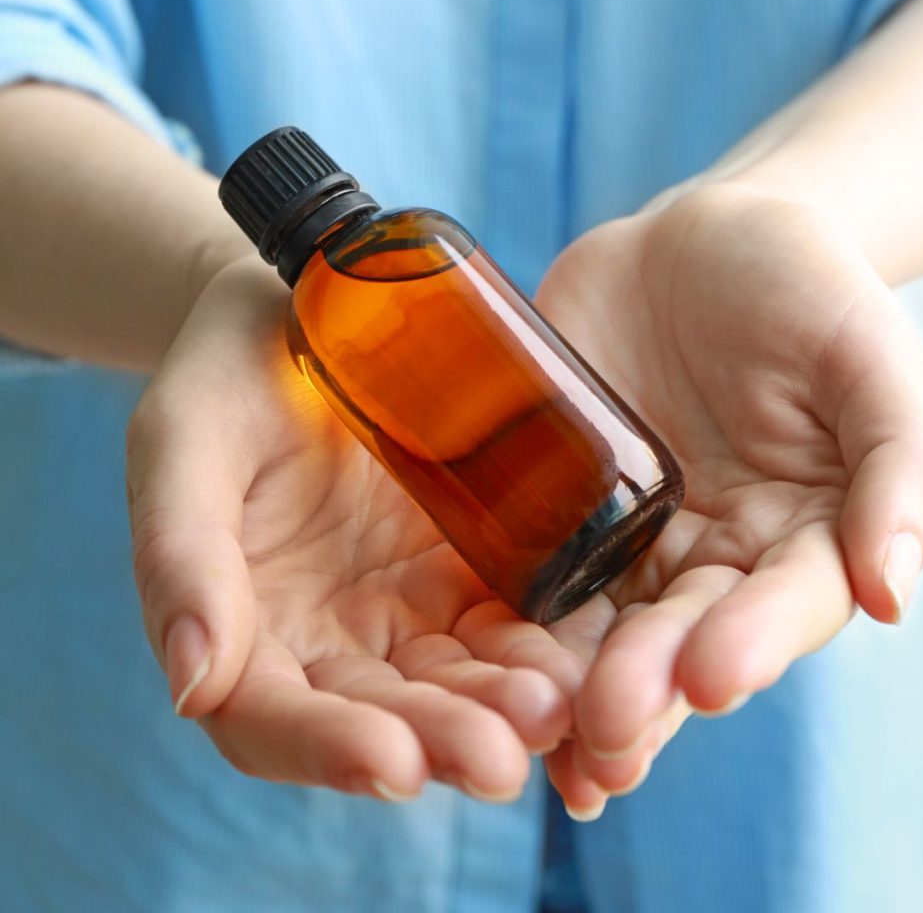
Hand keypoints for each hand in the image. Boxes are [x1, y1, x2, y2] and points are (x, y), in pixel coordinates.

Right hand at [125, 258, 581, 801]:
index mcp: (244, 629)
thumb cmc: (228, 376)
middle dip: (441, 741)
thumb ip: (181, 552)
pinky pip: (508, 622)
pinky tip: (584, 658)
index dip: (328, 749)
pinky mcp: (465, 570)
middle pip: (383, 716)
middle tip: (501, 759)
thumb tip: (193, 684)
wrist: (304, 315)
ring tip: (557, 712)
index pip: (273, 718)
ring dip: (503, 709)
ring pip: (456, 682)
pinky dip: (542, 648)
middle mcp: (328, 640)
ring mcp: (404, 609)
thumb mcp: (187, 442)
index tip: (394, 763)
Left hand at [535, 185, 922, 812]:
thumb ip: (902, 466)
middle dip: (646, 684)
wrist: (696, 240)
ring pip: (598, 628)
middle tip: (608, 727)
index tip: (712, 678)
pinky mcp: (554, 509)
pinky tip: (472, 667)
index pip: (781, 608)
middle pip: (679, 637)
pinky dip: (505, 624)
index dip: (750, 644)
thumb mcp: (868, 358)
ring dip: (569, 687)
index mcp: (798, 540)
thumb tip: (890, 592)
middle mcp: (710, 559)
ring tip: (540, 733)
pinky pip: (528, 569)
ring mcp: (624, 540)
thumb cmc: (800, 291)